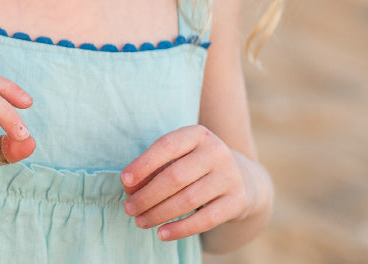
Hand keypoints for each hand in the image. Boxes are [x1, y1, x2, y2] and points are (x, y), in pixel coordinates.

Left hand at [121, 125, 255, 240]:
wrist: (243, 178)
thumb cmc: (197, 165)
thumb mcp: (180, 156)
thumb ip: (155, 167)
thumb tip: (129, 186)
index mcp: (198, 134)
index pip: (167, 146)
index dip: (143, 164)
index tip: (124, 181)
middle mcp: (216, 151)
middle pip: (175, 176)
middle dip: (147, 195)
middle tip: (129, 208)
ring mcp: (229, 177)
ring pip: (187, 200)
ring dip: (159, 213)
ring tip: (140, 221)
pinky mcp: (237, 202)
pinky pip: (205, 220)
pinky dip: (180, 229)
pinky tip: (162, 234)